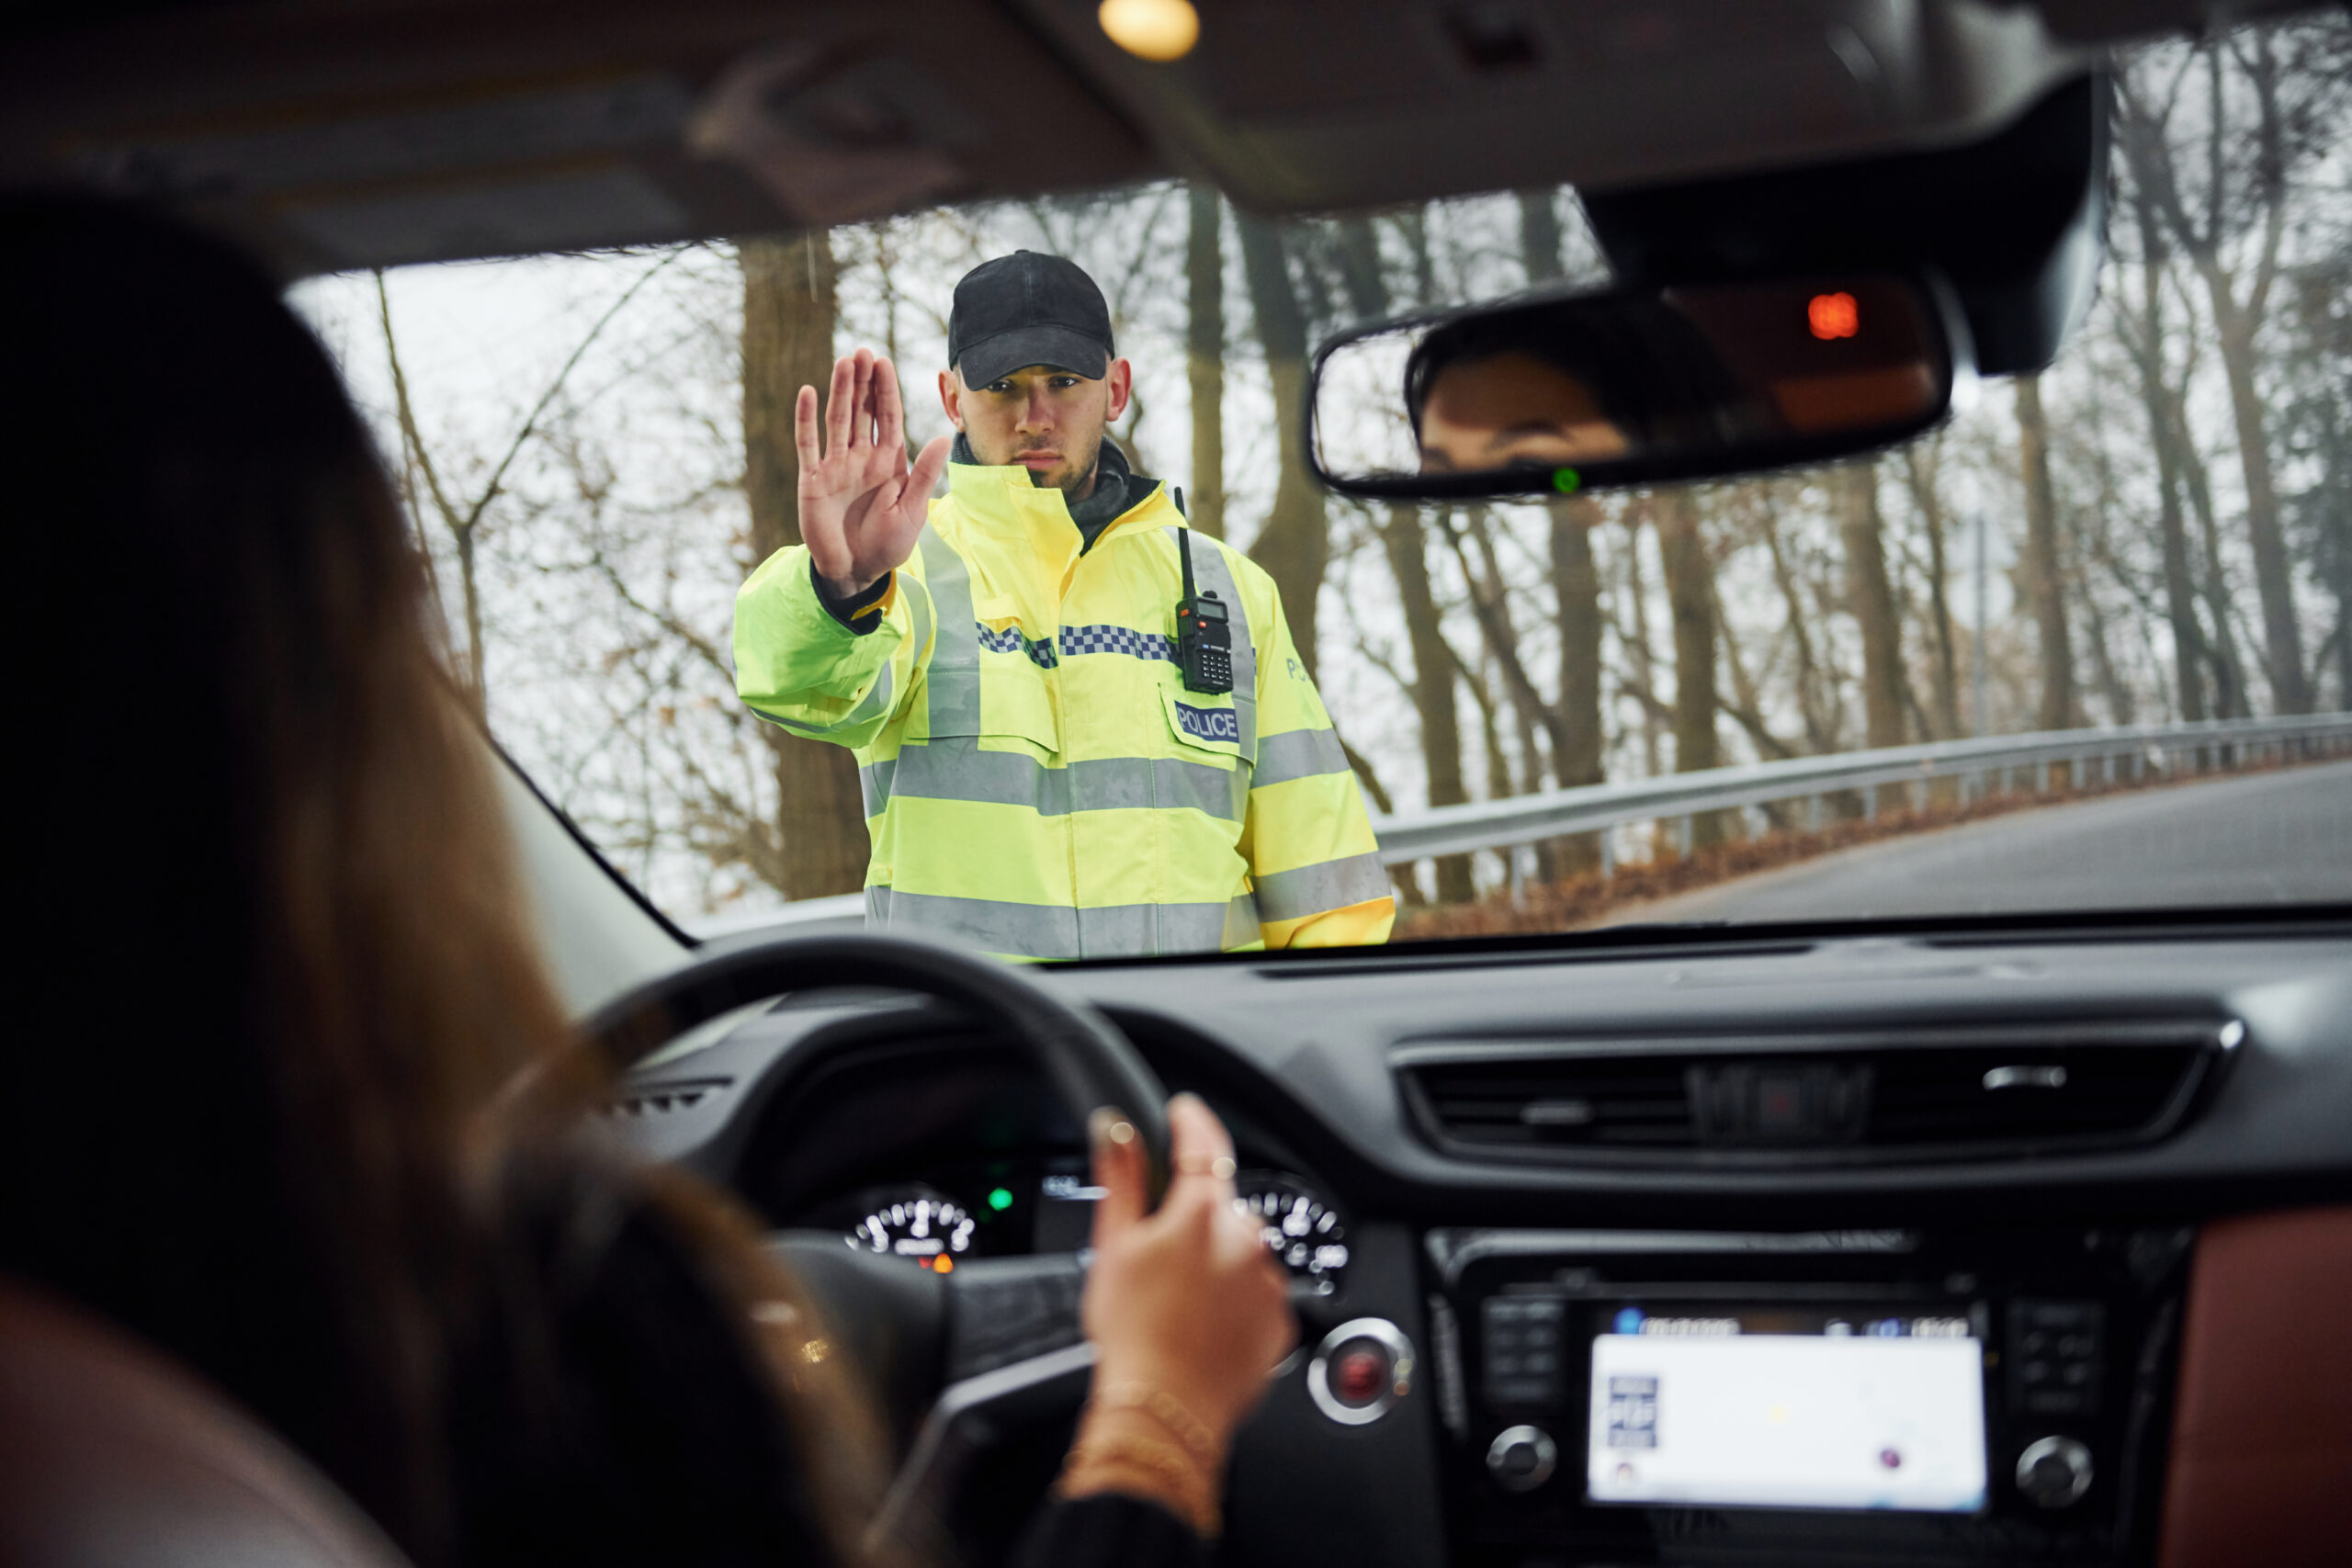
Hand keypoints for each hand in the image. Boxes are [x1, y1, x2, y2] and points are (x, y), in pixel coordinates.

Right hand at [795, 348, 950, 598]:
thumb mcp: (911, 511)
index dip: (885, 390)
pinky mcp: (813, 479)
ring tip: (843, 361)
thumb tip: (943, 437)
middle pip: (862, 411)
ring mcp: (836, 466)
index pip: (888, 417)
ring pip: (838, 420)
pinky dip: (806, 419)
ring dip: (840, 391)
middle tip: (863, 351)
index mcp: (889, 462)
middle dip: (863, 382)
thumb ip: (923, 474)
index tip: (884, 362)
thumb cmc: (888, 545)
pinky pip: (808, 444)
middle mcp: (862, 458)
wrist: (856, 572)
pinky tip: (807, 392)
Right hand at [1078, 1094, 1294, 1455]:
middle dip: (1195, 1219)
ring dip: (1218, 1261)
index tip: (1186, 1112)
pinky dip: (1235, 1300)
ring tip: (1179, 1302)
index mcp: (1201, 1213)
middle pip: (1219, 1207)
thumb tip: (1116, 1129)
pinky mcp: (1279, 1320)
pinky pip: (1257, 1293)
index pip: (1203, 1146)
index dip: (1192, 1122)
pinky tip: (1203, 1323)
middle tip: (1159, 1257)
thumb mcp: (1112, 1246)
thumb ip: (1120, 1178)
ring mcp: (1267, 1281)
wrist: (1165, 1406)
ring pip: (1241, 1251)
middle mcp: (1245, 1239)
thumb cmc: (1133, 1333)